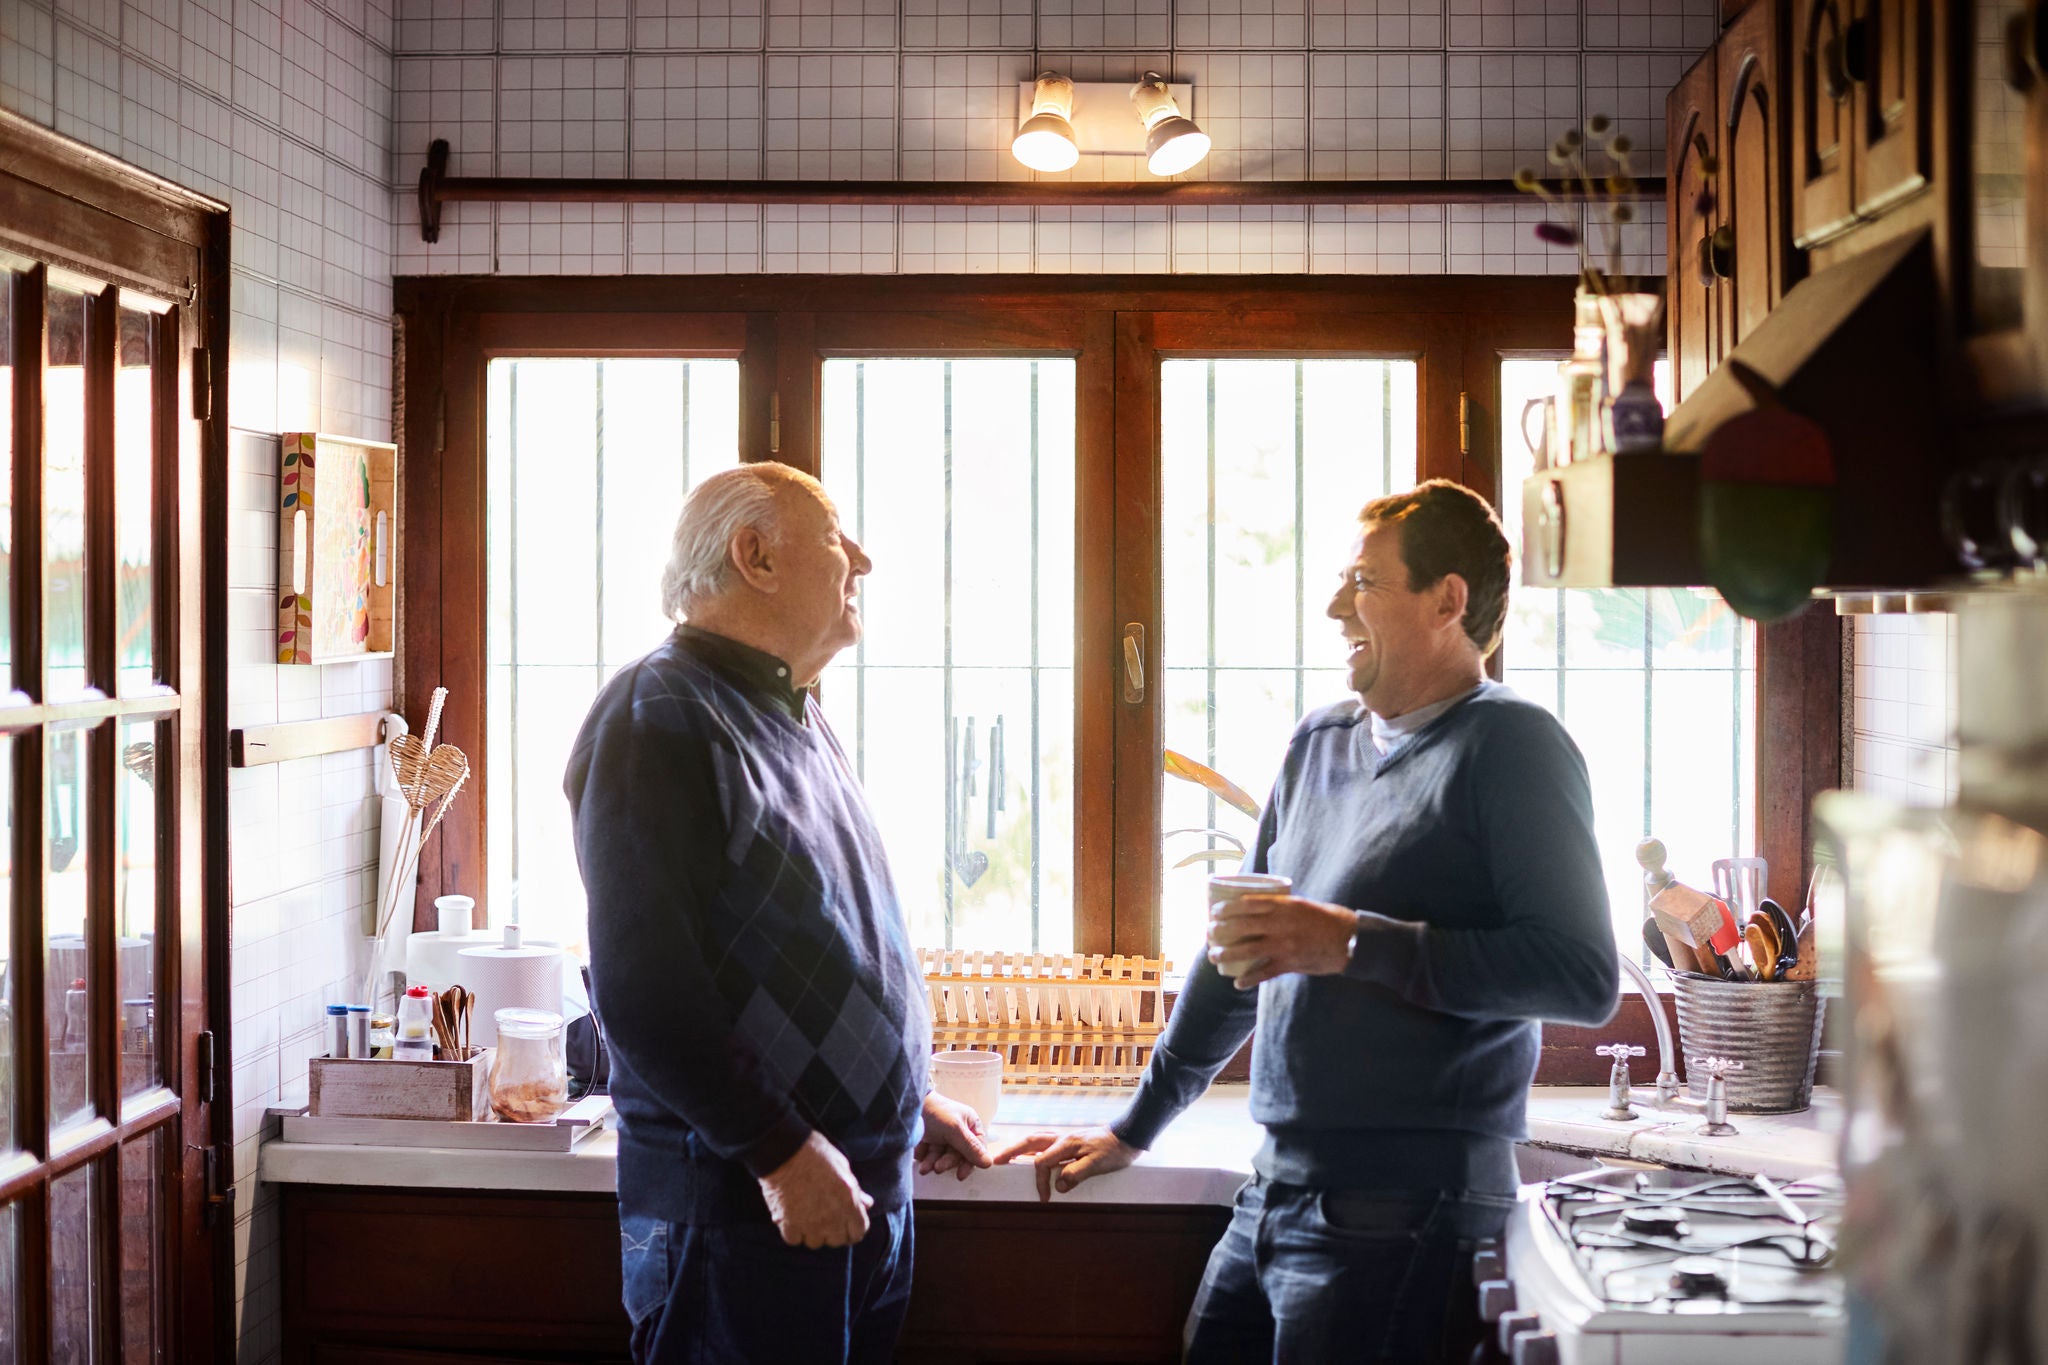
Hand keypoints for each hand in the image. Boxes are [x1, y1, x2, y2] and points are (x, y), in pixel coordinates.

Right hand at [757, 1131, 872, 1248]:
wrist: (783, 1149)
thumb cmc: (815, 1153)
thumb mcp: (843, 1167)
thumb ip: (855, 1191)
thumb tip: (866, 1204)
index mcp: (848, 1202)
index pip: (859, 1231)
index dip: (853, 1228)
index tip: (847, 1223)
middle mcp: (831, 1217)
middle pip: (837, 1240)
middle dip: (834, 1231)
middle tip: (825, 1217)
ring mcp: (809, 1223)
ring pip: (815, 1242)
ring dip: (813, 1232)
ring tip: (807, 1215)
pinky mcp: (788, 1224)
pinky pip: (794, 1239)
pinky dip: (793, 1231)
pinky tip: (792, 1217)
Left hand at [915, 1092, 992, 1180]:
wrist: (908, 1105)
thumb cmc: (935, 1111)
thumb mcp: (955, 1129)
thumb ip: (971, 1147)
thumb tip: (989, 1163)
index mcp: (970, 1124)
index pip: (976, 1149)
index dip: (969, 1163)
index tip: (960, 1175)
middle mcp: (958, 1130)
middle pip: (957, 1155)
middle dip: (946, 1162)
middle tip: (938, 1168)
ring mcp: (942, 1135)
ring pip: (942, 1156)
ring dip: (933, 1162)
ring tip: (924, 1168)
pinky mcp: (928, 1139)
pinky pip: (928, 1154)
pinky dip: (923, 1156)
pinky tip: (918, 1154)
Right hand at [987, 1126, 1138, 1201]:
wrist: (1129, 1136)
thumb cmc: (1114, 1150)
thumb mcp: (1097, 1164)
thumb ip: (1076, 1174)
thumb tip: (1057, 1185)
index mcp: (1066, 1144)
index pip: (1042, 1163)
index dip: (1040, 1182)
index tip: (1045, 1198)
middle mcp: (1062, 1138)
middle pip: (1030, 1143)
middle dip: (1012, 1152)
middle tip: (997, 1161)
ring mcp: (1066, 1138)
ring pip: (1036, 1140)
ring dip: (1020, 1148)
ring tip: (1008, 1156)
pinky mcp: (1071, 1141)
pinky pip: (1046, 1143)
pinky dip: (1034, 1148)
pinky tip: (1032, 1154)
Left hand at [1207, 894, 1356, 989]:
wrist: (1350, 940)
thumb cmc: (1326, 919)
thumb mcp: (1302, 904)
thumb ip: (1280, 907)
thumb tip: (1256, 909)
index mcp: (1283, 905)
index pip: (1247, 903)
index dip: (1226, 908)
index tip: (1214, 912)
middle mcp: (1281, 923)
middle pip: (1241, 926)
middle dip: (1220, 931)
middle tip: (1209, 935)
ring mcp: (1284, 944)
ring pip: (1247, 950)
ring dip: (1226, 954)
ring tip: (1214, 957)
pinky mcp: (1290, 963)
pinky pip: (1265, 972)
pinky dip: (1249, 979)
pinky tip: (1237, 983)